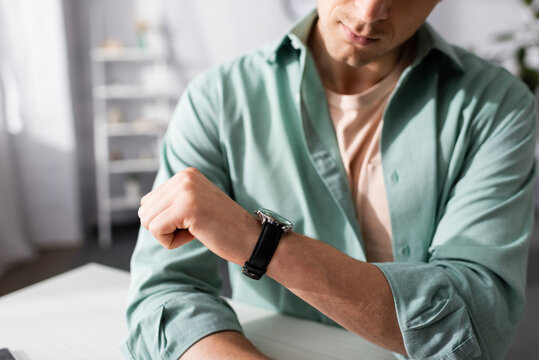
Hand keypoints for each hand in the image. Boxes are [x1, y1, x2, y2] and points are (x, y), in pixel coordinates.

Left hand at [138, 167, 259, 263]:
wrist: (251, 239)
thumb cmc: (223, 228)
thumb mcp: (194, 205)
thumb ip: (172, 200)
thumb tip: (142, 207)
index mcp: (185, 174)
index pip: (148, 202)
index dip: (167, 221)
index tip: (194, 220)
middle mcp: (184, 176)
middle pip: (144, 211)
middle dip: (164, 228)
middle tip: (195, 228)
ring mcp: (186, 190)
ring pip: (148, 221)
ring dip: (168, 235)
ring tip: (196, 230)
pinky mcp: (187, 207)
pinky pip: (156, 230)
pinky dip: (171, 241)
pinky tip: (195, 235)